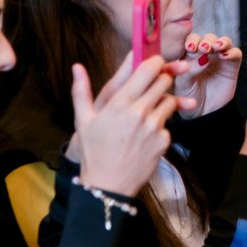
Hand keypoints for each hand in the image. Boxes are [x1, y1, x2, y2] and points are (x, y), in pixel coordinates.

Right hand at [70, 56, 190, 195]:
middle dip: (161, 79)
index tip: (154, 62)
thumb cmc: (94, 151)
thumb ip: (81, 90)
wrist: (108, 184)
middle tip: (152, 85)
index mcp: (120, 103)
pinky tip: (146, 136)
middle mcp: (140, 112)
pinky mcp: (164, 141)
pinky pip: (168, 124)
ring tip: (146, 112)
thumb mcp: (83, 120)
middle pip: (164, 81)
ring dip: (162, 101)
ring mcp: (154, 127)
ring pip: (170, 101)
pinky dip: (160, 126)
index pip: (147, 70)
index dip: (155, 62)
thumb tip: (77, 66)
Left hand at [175, 32, 243, 117]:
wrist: (204, 113)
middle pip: (207, 38)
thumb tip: (203, 58)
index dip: (191, 40)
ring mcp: (219, 58)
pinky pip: (235, 53)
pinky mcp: (232, 65)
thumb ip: (190, 69)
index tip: (190, 48)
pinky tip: (225, 56)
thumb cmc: (189, 97)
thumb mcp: (183, 83)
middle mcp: (205, 53)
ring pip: (222, 41)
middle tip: (204, 48)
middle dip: (205, 41)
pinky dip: (231, 51)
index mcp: (189, 55)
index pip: (190, 40)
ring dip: (220, 42)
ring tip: (216, 47)